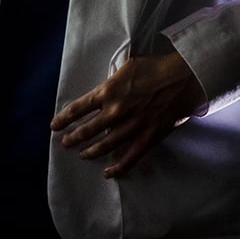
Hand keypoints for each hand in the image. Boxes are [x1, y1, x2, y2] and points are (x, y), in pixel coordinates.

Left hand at [51, 52, 206, 179]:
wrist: (184, 77)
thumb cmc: (158, 67)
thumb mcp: (129, 66)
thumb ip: (113, 80)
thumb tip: (106, 87)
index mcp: (108, 91)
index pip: (78, 108)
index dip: (63, 118)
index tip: (55, 126)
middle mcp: (115, 111)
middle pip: (87, 130)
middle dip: (73, 138)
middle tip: (65, 142)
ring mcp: (131, 126)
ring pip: (104, 146)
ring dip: (90, 152)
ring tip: (82, 155)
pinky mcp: (147, 137)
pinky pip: (129, 157)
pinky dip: (117, 167)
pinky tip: (108, 173)